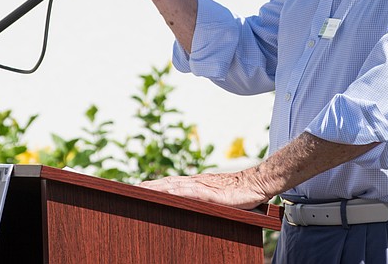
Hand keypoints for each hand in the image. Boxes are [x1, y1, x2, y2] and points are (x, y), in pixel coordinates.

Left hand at [139, 171, 270, 209]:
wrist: (257, 183)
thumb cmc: (240, 191)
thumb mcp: (218, 196)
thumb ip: (205, 198)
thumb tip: (194, 204)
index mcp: (197, 183)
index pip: (171, 183)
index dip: (154, 185)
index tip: (137, 187)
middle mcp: (196, 182)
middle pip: (168, 182)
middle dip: (149, 186)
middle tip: (130, 188)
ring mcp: (203, 186)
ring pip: (175, 186)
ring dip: (157, 187)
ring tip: (141, 190)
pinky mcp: (211, 194)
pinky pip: (191, 192)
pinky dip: (176, 191)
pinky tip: (166, 192)